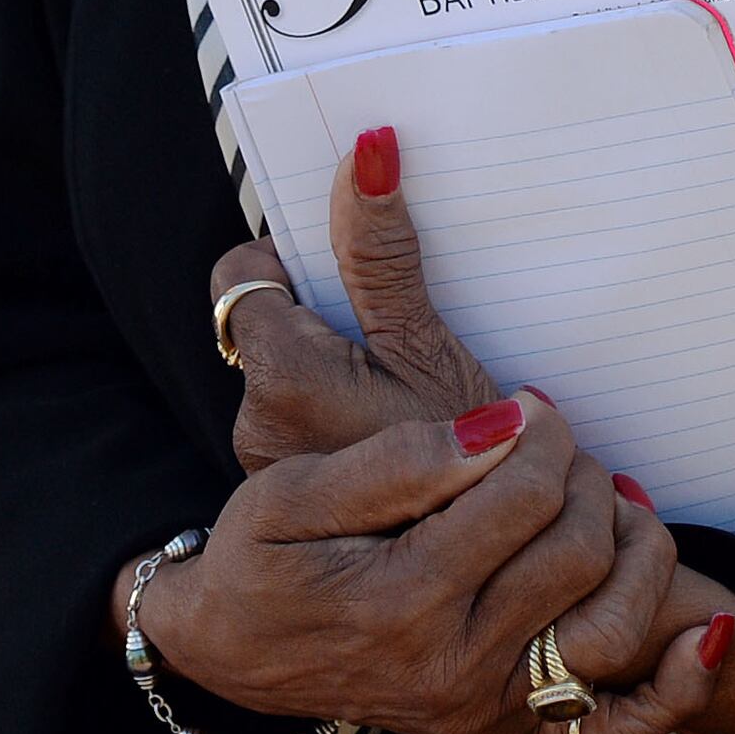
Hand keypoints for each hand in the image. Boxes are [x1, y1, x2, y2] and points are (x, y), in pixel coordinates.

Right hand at [137, 395, 724, 733]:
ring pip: (615, 626)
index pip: (523, 495)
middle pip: (579, 550)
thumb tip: (497, 428)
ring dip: (638, 550)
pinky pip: (617, 731)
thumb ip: (399, 462)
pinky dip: (677, 687)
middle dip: (584, 475)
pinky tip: (706, 631)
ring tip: (607, 502)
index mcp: (401, 600)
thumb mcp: (295, 491)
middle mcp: (454, 666)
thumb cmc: (262, 558)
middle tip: (557, 446)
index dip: (540, 432)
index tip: (528, 405)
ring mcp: (487, 711)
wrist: (234, 651)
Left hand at [218, 127, 499, 469]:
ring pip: (285, 372)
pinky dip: (339, 402)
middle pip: (265, 324)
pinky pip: (301, 417)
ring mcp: (272, 462)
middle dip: (320, 308)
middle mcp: (256, 422)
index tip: (340, 261)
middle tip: (388, 316)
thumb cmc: (468, 464)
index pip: (241, 276)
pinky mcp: (295, 489)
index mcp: (282, 376)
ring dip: (334, 357)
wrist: (493, 584)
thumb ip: (382, 252)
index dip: (285, 256)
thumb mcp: (431, 346)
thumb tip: (365, 149)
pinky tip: (396, 415)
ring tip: (401, 372)